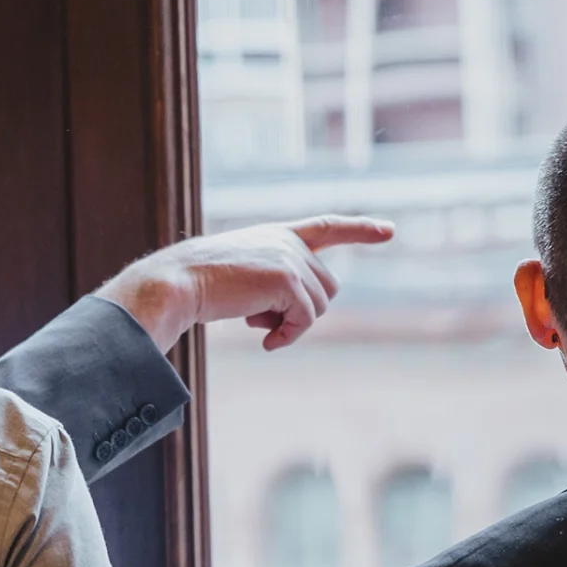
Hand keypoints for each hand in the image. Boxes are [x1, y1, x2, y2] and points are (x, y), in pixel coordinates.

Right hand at [98, 216, 395, 354]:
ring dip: (291, 324)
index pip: (326, 227)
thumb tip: (302, 314)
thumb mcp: (241, 279)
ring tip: (255, 323)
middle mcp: (288, 241)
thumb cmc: (198, 286)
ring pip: (320, 306)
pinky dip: (286, 336)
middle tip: (259, 320)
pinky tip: (262, 340)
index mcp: (276, 234)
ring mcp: (291, 258)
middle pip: (326, 288)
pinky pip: (305, 320)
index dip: (359, 229)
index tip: (389, 230)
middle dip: (301, 312)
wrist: (177, 283)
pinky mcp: (288, 278)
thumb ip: (275, 285)